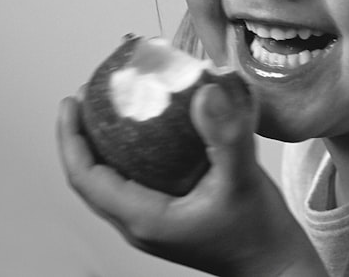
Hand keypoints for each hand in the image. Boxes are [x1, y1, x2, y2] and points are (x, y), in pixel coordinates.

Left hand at [56, 82, 325, 275]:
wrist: (276, 266)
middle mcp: (140, 223)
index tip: (73, 100)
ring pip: (113, 178)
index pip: (86, 178)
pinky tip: (154, 125)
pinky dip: (134, 150)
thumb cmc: (258, 232)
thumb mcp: (242, 179)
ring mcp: (153, 222)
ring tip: (114, 102)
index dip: (71, 138)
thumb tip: (205, 90)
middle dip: (85, 134)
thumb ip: (224, 136)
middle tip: (91, 92)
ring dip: (106, 142)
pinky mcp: (169, 216)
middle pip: (92, 177)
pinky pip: (137, 179)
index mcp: (144, 218)